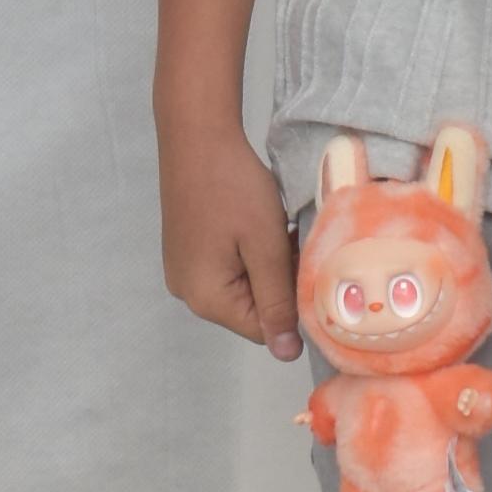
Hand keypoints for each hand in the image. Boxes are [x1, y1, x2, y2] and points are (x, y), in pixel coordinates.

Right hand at [161, 116, 302, 354]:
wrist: (196, 135)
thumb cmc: (234, 188)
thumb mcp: (266, 246)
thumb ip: (277, 301)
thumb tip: (285, 355)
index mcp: (206, 298)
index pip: (263, 330)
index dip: (292, 304)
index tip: (308, 267)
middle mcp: (188, 293)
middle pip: (251, 310)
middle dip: (279, 283)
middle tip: (294, 242)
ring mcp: (184, 271)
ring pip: (243, 287)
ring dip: (267, 266)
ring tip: (277, 230)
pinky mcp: (186, 251)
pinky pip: (228, 269)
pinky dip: (250, 254)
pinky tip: (258, 225)